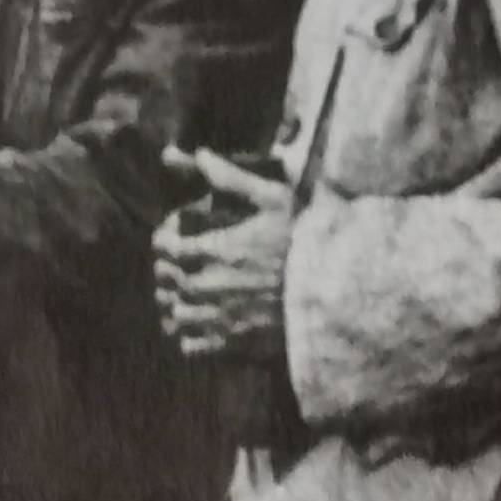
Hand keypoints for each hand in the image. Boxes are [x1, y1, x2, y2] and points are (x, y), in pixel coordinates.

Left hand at [152, 147, 293, 364]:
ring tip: (182, 293)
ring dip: (172, 301)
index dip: (166, 238)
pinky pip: (190, 346)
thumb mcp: (275, 199)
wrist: (335, 293)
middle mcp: (211, 286)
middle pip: (166, 280)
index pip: (167, 245)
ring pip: (174, 313)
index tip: (174, 235)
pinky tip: (195, 324)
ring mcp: (220, 319)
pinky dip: (185, 335)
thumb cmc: (306, 243)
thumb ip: (233, 178)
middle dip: (166, 268)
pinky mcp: (232, 345)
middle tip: (177, 262)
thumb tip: (202, 154)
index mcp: (217, 249)